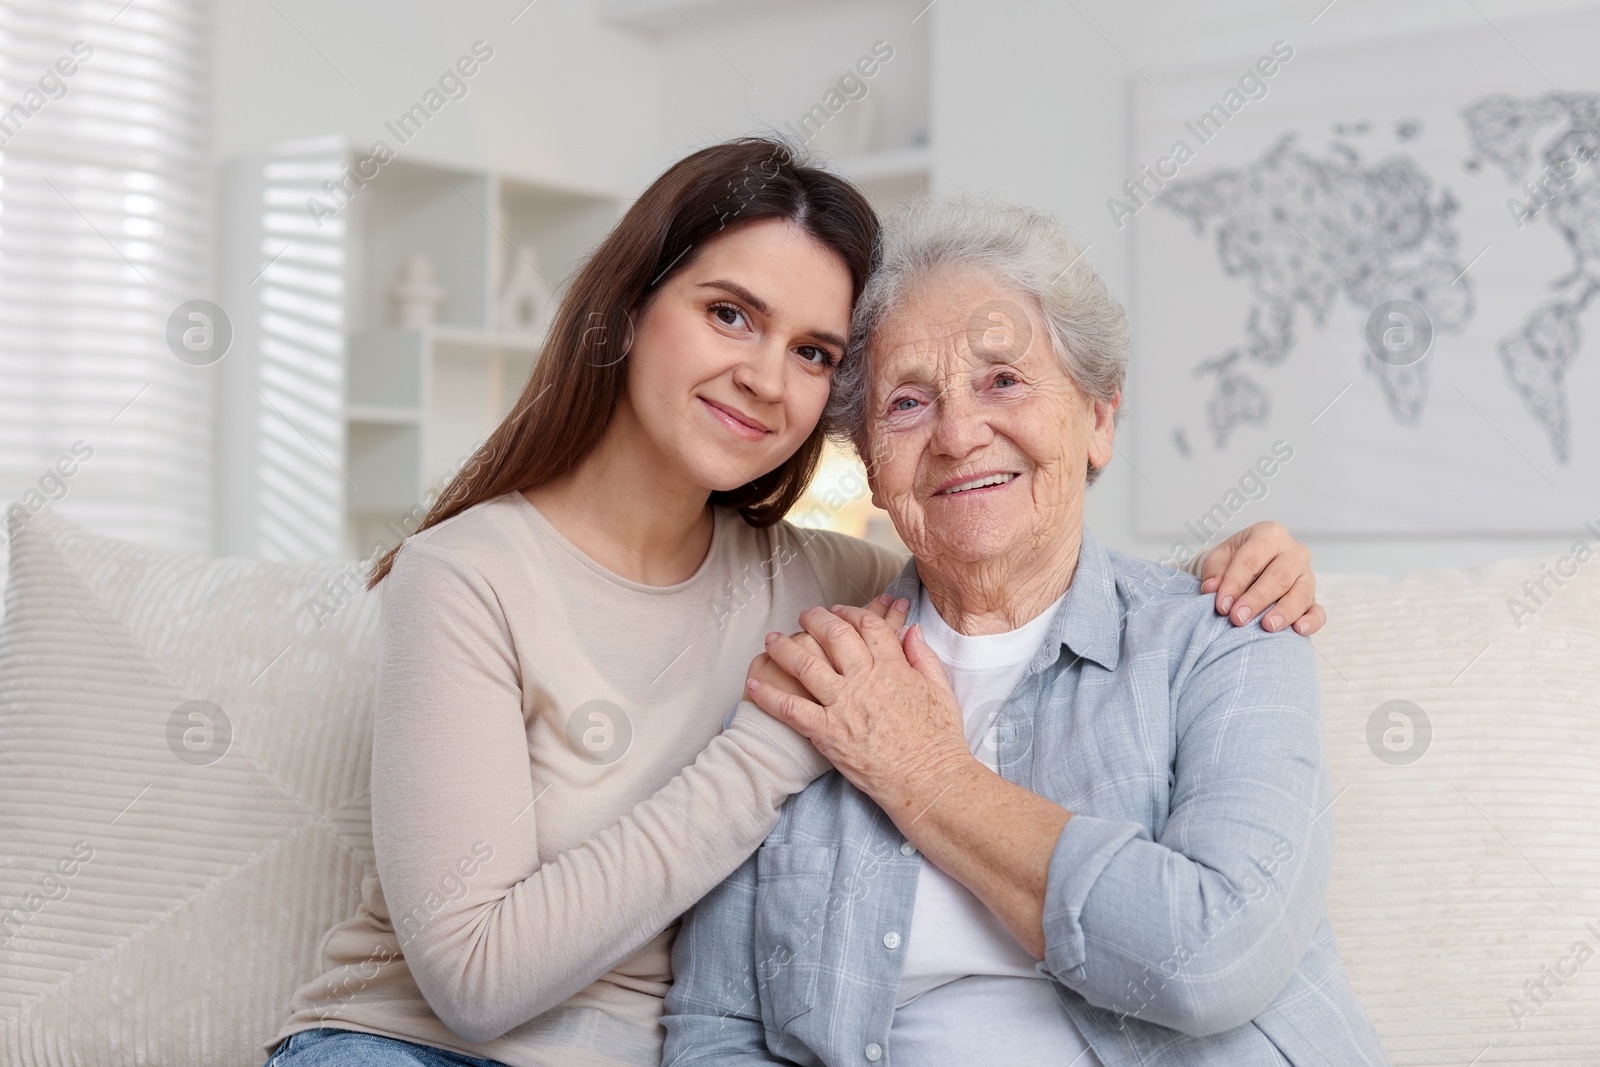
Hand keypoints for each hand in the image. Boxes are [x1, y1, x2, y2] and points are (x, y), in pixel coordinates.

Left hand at [746, 604, 971, 813]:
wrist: (930, 781)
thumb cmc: (939, 741)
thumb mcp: (941, 690)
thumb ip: (923, 656)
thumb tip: (910, 630)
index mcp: (894, 667)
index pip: (867, 626)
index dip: (851, 613)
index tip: (840, 611)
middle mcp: (865, 680)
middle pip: (833, 636)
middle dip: (815, 620)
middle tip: (805, 615)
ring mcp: (844, 705)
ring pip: (806, 665)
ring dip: (785, 648)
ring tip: (772, 639)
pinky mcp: (827, 733)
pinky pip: (791, 709)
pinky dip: (768, 695)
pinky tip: (753, 684)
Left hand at [1198, 520, 1324, 634]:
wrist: (1248, 570)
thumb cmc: (1233, 562)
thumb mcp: (1218, 559)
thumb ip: (1214, 572)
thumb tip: (1211, 589)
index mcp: (1269, 535)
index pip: (1252, 559)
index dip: (1235, 583)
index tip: (1222, 605)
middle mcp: (1293, 552)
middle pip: (1279, 576)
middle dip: (1257, 599)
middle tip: (1238, 618)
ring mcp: (1306, 575)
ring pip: (1301, 593)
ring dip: (1284, 611)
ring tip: (1267, 626)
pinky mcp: (1313, 599)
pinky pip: (1317, 610)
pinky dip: (1311, 621)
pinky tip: (1298, 630)